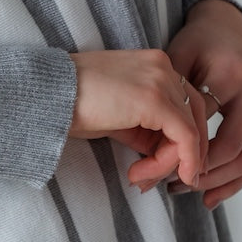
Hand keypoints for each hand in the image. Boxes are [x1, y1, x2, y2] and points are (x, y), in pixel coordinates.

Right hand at [68, 48, 209, 189]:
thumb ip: (147, 128)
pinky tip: (157, 176)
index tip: (163, 165)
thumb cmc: (72, 103)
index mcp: (154, 63)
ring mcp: (161, 81)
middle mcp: (163, 66)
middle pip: (195, 116)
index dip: (182, 139)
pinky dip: (180, 161)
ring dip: (169, 163)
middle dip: (183, 153)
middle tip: (156, 178)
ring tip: (137, 177)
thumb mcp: (119, 114)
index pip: (186, 104)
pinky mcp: (155, 101)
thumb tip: (167, 155)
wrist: (45, 95)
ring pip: (190, 132)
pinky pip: (184, 139)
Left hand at [164, 0, 241, 209]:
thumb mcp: (177, 57)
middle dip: (198, 172)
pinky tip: (210, 197)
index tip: (152, 166)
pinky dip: (234, 182)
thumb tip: (152, 140)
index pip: (202, 125)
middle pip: (229, 149)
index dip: (176, 149)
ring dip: (216, 183)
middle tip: (169, 185)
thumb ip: (170, 94)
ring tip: (185, 192)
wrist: (228, 31)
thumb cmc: (198, 43)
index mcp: (231, 76)